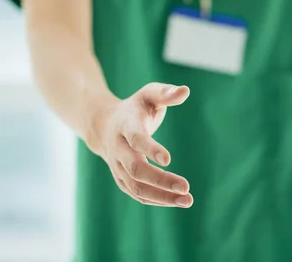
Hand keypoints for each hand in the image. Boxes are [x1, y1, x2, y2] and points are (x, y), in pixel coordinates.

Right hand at [86, 83, 192, 207]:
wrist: (104, 125)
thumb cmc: (136, 107)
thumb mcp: (149, 94)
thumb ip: (165, 93)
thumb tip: (185, 90)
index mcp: (125, 125)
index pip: (135, 139)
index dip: (150, 149)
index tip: (168, 159)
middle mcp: (119, 148)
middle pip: (136, 169)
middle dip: (161, 180)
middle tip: (186, 187)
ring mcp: (118, 166)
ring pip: (137, 187)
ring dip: (161, 196)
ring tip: (187, 200)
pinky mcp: (122, 179)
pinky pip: (138, 195)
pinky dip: (157, 200)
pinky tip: (177, 200)